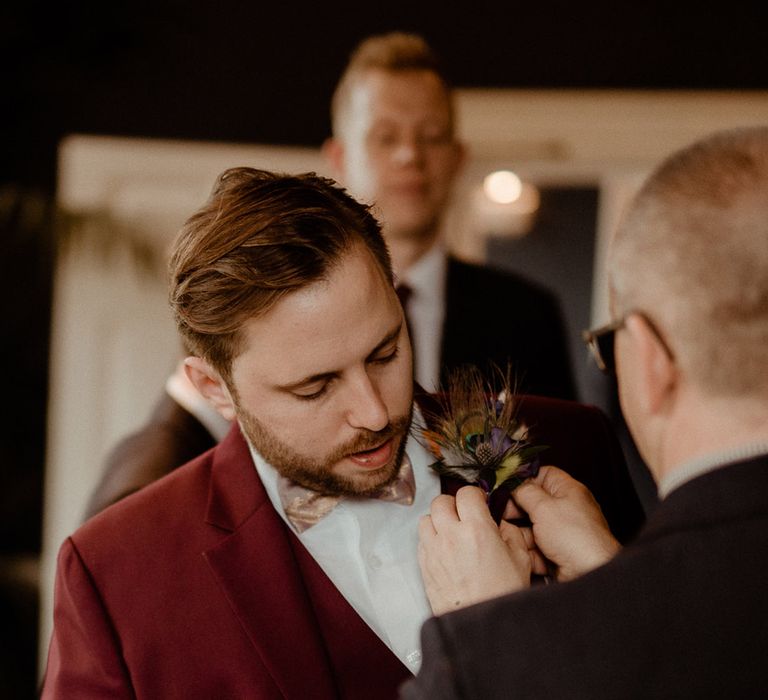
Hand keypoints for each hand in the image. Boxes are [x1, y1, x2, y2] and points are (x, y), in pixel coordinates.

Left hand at [418, 486, 531, 615]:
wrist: (481, 625)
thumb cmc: (501, 595)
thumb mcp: (521, 559)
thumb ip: (511, 534)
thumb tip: (500, 524)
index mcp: (477, 529)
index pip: (466, 493)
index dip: (474, 496)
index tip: (480, 503)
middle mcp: (451, 535)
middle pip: (440, 501)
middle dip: (453, 504)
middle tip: (465, 515)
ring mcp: (433, 550)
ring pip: (426, 518)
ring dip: (438, 521)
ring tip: (452, 532)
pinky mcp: (424, 565)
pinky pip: (421, 540)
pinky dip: (431, 539)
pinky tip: (445, 550)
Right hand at [509, 466, 620, 581]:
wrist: (590, 573)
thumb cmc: (578, 539)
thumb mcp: (544, 507)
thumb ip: (525, 492)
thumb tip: (514, 485)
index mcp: (568, 491)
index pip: (544, 475)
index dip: (524, 479)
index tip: (506, 485)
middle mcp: (566, 510)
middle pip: (534, 502)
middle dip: (516, 507)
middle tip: (501, 511)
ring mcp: (561, 533)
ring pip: (532, 527)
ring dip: (517, 531)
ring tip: (504, 532)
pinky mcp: (557, 553)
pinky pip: (535, 548)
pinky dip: (524, 550)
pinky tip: (515, 550)